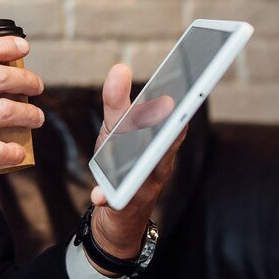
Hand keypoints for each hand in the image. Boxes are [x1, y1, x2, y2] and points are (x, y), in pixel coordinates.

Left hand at [87, 63, 185, 262]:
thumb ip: (117, 100)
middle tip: (168, 114)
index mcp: (160, 140)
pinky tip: (99, 195)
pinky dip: (108, 197)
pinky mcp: (125, 204)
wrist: (119, 210)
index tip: (177, 93)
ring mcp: (144, 185)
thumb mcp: (115, 128)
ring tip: (144, 142)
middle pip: (166, 146)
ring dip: (144, 167)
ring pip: (146, 175)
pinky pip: (118, 201)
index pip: (174, 121)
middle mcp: (159, 163)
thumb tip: (120, 68)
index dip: (180, 108)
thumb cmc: (121, 160)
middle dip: (169, 132)